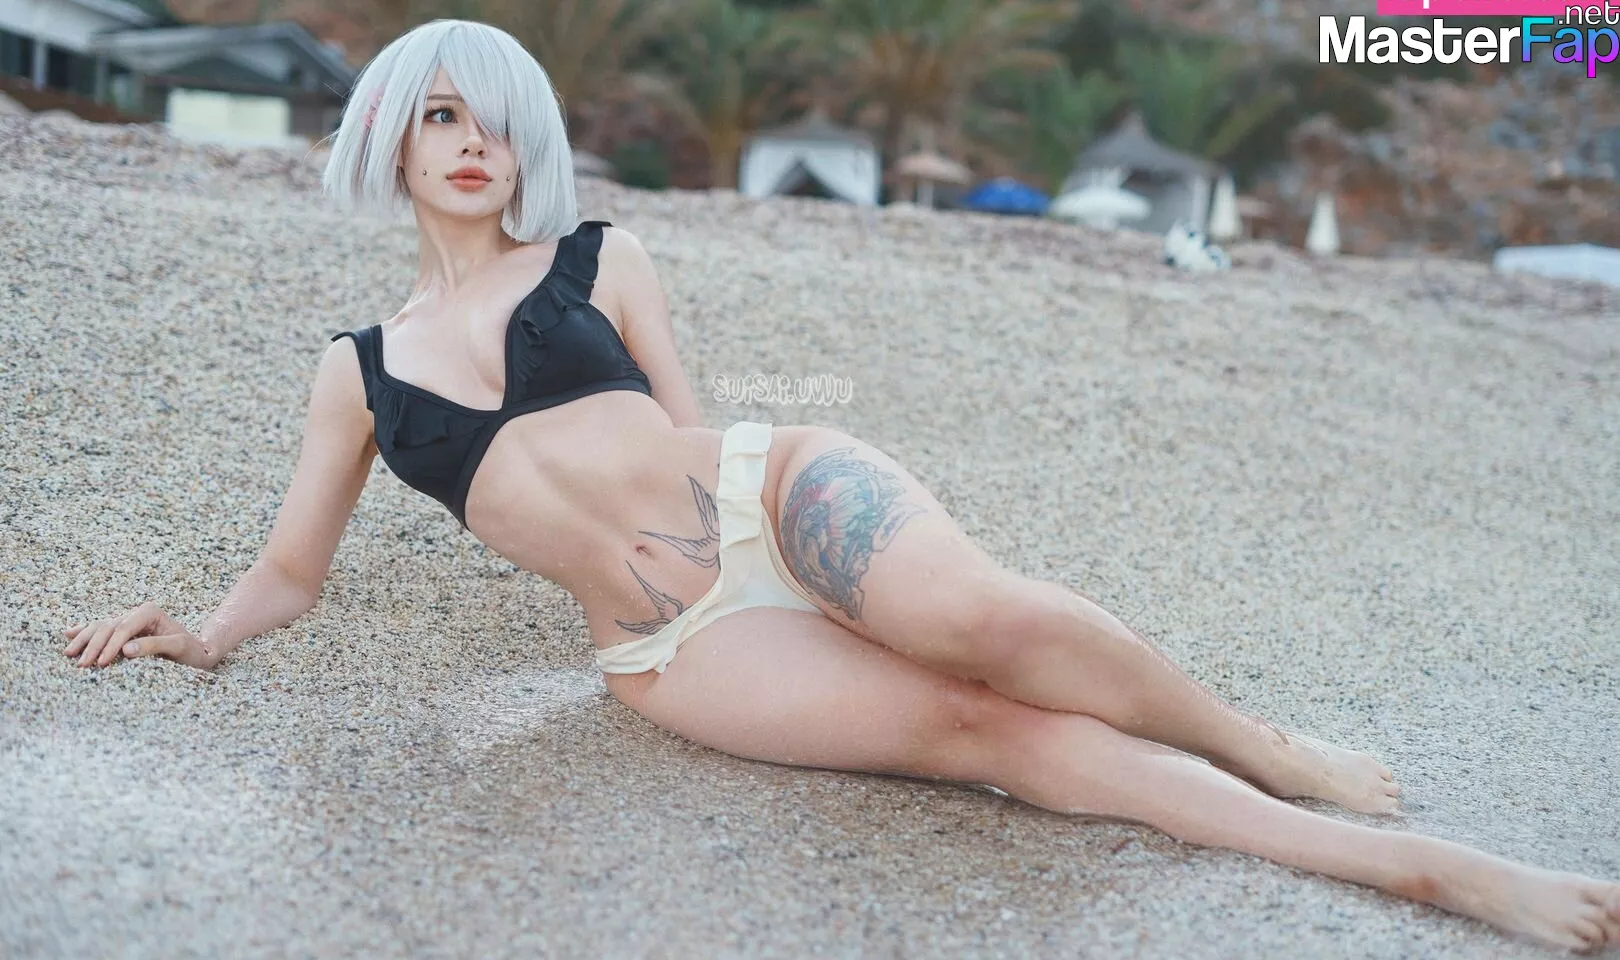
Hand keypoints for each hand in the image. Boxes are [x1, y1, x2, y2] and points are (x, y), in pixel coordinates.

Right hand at [62, 602, 217, 669]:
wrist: (198, 651)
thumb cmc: (191, 650)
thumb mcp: (178, 647)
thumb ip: (153, 646)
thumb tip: (125, 650)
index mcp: (150, 612)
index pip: (124, 628)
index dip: (110, 646)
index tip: (101, 663)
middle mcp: (137, 613)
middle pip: (108, 626)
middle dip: (93, 646)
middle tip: (82, 665)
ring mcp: (129, 619)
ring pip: (100, 626)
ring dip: (83, 639)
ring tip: (69, 654)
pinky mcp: (125, 629)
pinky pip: (101, 628)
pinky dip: (85, 632)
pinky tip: (69, 633)